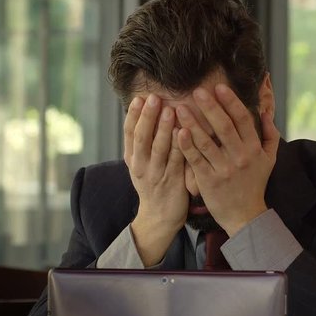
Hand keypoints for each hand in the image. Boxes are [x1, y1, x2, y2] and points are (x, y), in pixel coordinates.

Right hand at [124, 95, 187, 265]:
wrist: (159, 217)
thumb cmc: (155, 184)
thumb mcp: (142, 164)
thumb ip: (143, 142)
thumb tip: (145, 112)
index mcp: (133, 159)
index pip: (129, 133)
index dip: (133, 116)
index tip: (138, 98)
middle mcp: (142, 166)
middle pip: (142, 138)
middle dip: (147, 117)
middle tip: (153, 98)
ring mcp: (157, 175)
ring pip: (159, 148)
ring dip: (164, 129)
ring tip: (170, 110)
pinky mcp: (173, 182)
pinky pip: (177, 162)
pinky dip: (181, 146)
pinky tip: (185, 133)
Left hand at [176, 84, 279, 235]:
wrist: (244, 216)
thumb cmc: (255, 184)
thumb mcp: (269, 159)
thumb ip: (270, 135)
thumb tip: (265, 112)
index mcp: (254, 149)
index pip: (243, 120)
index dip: (231, 102)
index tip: (219, 87)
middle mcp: (239, 157)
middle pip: (224, 127)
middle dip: (210, 107)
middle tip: (197, 91)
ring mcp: (223, 169)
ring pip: (206, 142)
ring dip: (192, 123)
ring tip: (180, 107)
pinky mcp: (208, 180)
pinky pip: (195, 160)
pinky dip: (186, 145)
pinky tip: (178, 132)